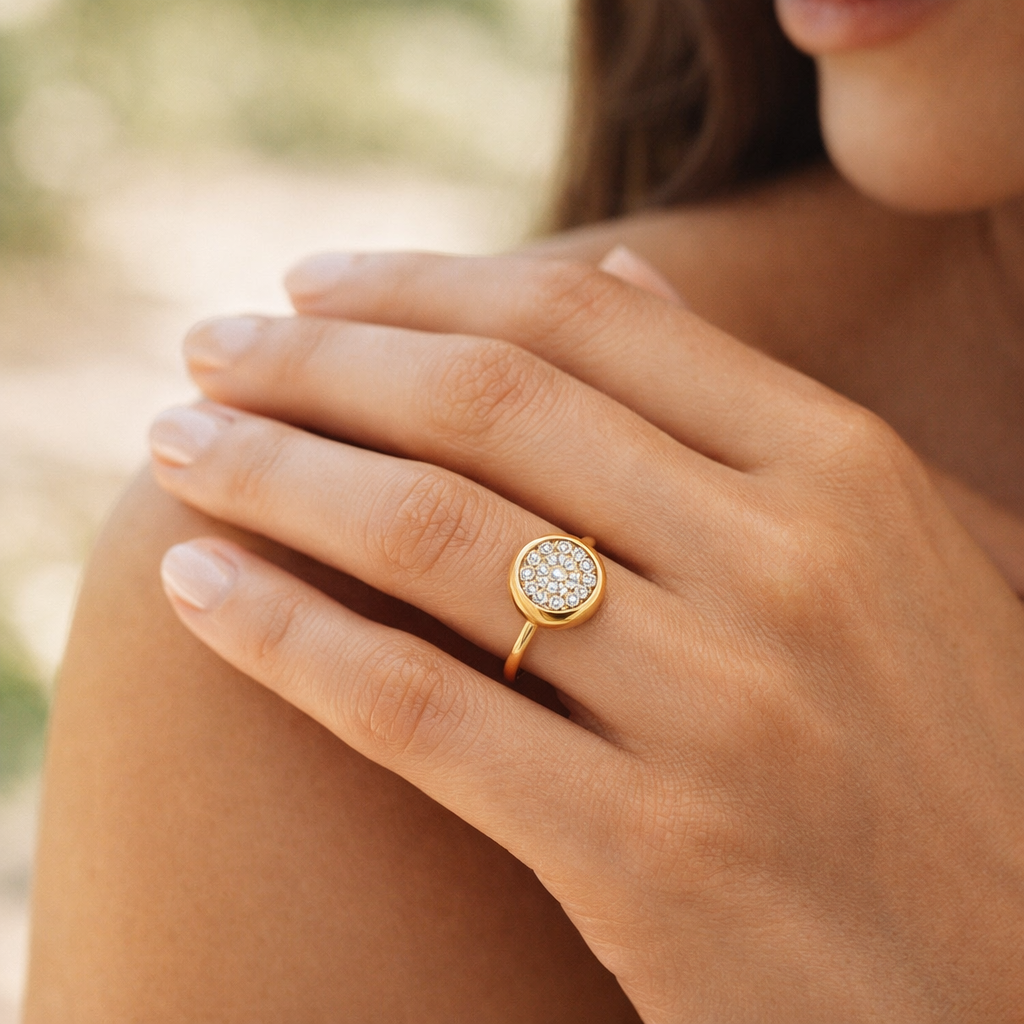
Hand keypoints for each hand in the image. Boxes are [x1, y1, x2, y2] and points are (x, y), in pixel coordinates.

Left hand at [148, 252, 1023, 1020]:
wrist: (1016, 980)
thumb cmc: (949, 756)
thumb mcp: (902, 553)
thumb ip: (758, 413)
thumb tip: (622, 275)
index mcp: (848, 475)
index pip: (584, 324)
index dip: (422, 284)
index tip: (313, 283)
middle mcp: (784, 567)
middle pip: (485, 407)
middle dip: (315, 361)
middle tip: (208, 347)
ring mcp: (716, 712)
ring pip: (429, 538)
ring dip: (272, 474)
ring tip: (178, 448)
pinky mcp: (648, 857)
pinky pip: (415, 710)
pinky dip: (284, 636)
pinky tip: (196, 587)